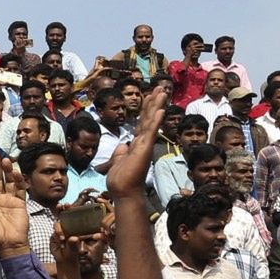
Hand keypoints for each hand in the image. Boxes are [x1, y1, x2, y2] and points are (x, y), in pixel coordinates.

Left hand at [105, 83, 166, 198]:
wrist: (123, 192)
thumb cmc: (120, 179)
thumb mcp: (117, 160)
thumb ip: (121, 151)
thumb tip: (123, 144)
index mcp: (136, 143)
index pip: (142, 121)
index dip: (146, 108)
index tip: (151, 94)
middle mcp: (143, 142)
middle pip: (149, 117)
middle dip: (154, 101)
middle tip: (160, 86)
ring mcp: (145, 145)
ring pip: (151, 121)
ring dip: (156, 105)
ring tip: (162, 91)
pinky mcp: (144, 150)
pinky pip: (150, 133)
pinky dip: (155, 121)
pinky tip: (160, 110)